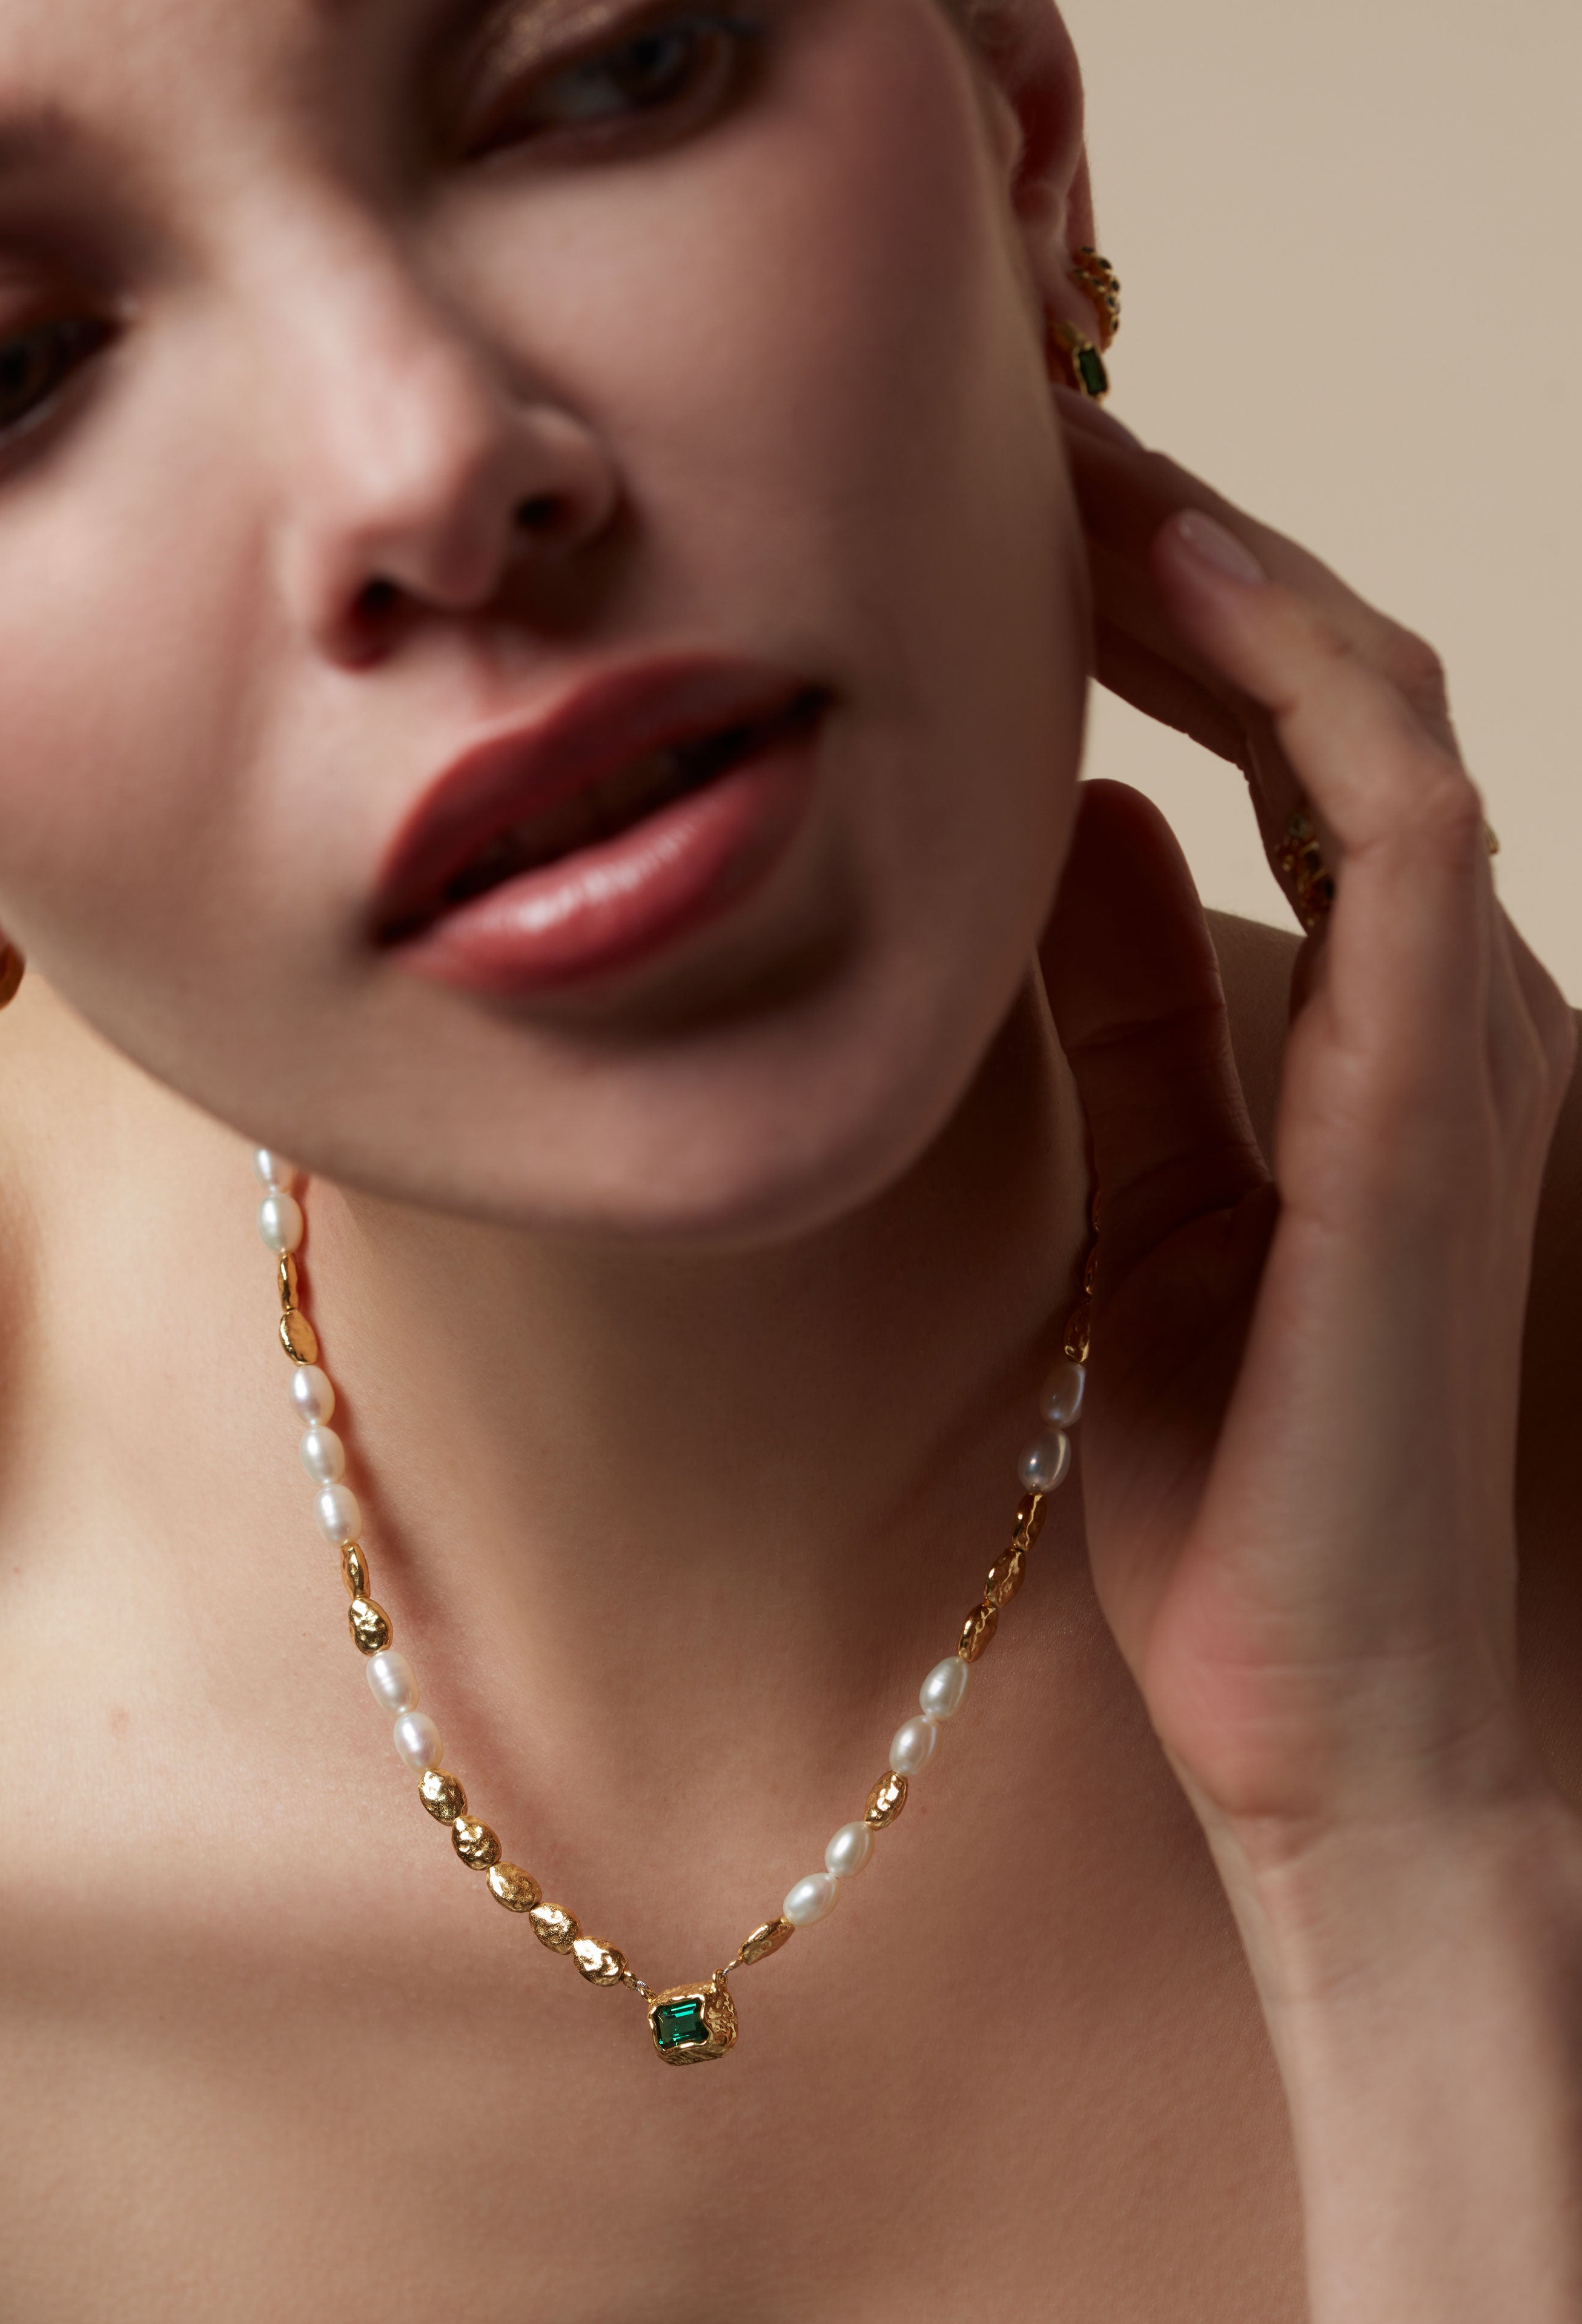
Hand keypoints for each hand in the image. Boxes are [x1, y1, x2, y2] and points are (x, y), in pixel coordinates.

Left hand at [1039, 395, 1575, 1969]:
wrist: (1322, 1720)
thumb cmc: (1240, 1492)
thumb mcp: (1146, 1203)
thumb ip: (1129, 1023)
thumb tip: (1068, 842)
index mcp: (1377, 1032)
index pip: (1289, 741)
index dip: (1171, 611)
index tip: (1017, 536)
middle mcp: (1448, 1008)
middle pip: (1336, 683)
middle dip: (1193, 548)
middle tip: (1030, 450)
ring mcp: (1459, 1049)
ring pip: (1378, 710)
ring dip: (1235, 574)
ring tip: (1081, 477)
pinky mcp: (1422, 1113)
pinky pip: (1402, 828)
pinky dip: (1296, 691)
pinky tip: (1163, 614)